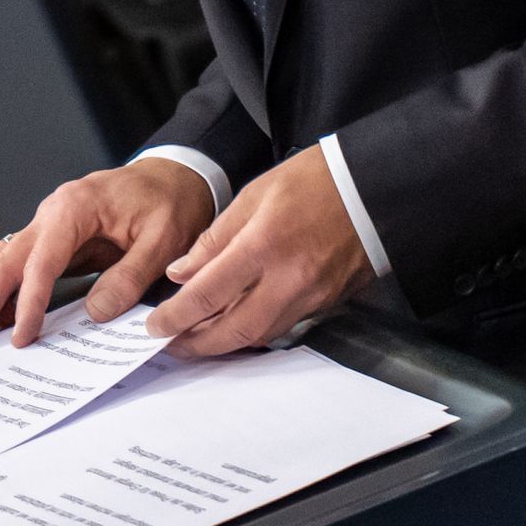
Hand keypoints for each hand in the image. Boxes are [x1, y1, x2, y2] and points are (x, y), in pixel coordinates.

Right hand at [0, 160, 219, 353]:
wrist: (172, 177)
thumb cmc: (169, 202)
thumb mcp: (164, 239)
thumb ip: (130, 276)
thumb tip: (96, 314)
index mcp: (75, 208)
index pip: (41, 260)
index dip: (29, 301)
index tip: (23, 338)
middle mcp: (51, 214)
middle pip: (3, 260)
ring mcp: (47, 226)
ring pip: (0, 261)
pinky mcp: (53, 241)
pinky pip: (17, 265)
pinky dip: (0, 291)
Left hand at [144, 145, 372, 357]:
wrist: (371, 188)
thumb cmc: (312, 181)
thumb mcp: (253, 195)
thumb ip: (214, 238)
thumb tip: (181, 273)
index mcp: (263, 245)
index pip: (209, 293)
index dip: (176, 315)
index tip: (155, 326)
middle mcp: (289, 279)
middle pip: (234, 329)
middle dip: (197, 344)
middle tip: (170, 345)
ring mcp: (312, 296)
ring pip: (260, 335)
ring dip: (225, 343)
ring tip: (197, 339)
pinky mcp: (327, 303)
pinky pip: (283, 327)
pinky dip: (254, 331)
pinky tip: (236, 325)